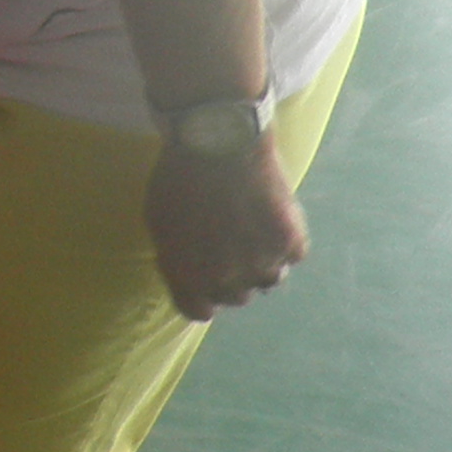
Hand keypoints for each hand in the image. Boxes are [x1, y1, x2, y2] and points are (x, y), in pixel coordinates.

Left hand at [142, 135, 307, 320]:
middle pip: (236, 296)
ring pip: (269, 278)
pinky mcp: (291, 243)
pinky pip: (293, 254)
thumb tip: (189, 275)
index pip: (200, 312)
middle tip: (230, 241)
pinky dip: (286, 239)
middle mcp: (227, 280)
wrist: (218, 139)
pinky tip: (272, 212)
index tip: (205, 276)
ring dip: (262, 259)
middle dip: (232, 274)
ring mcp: (263, 264)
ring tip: (253, 225)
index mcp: (189, 278)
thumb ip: (176, 258)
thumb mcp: (159, 223)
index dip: (202, 293)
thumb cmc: (178, 177)